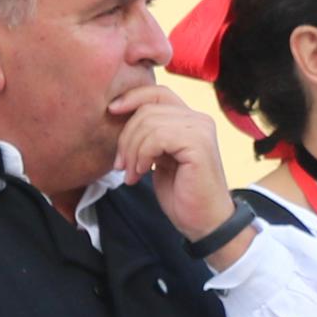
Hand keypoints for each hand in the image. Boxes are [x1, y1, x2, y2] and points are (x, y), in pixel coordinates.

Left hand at [108, 83, 236, 243]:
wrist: (205, 223)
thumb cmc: (182, 194)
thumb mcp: (160, 157)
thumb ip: (150, 135)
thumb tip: (120, 115)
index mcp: (190, 120)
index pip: (157, 93)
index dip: (132, 97)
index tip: (111, 111)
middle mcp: (199, 119)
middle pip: (148, 109)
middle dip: (126, 137)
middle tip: (121, 165)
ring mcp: (201, 130)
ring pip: (149, 122)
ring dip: (132, 150)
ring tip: (131, 173)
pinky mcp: (198, 144)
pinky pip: (157, 137)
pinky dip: (142, 155)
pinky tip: (142, 173)